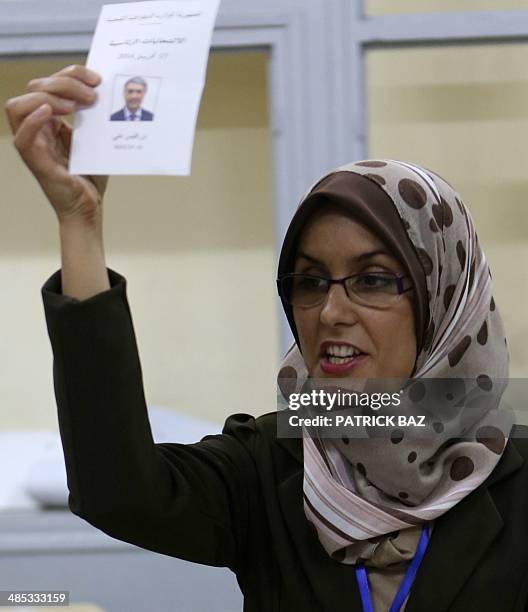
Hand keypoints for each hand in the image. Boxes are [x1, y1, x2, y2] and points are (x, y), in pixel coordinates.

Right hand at [5, 64, 107, 224]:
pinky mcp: (35, 162)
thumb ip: (93, 117)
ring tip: (75, 106)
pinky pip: (22, 137)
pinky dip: (33, 120)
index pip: (49, 82)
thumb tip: (104, 91)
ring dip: (47, 97)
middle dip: (64, 82)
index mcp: (50, 120)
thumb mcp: (95, 140)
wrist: (89, 208)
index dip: (71, 74)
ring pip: (18, 105)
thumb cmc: (91, 177)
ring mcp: (33, 144)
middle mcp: (37, 128)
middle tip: (92, 95)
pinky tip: (51, 113)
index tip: (96, 79)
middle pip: (34, 87)